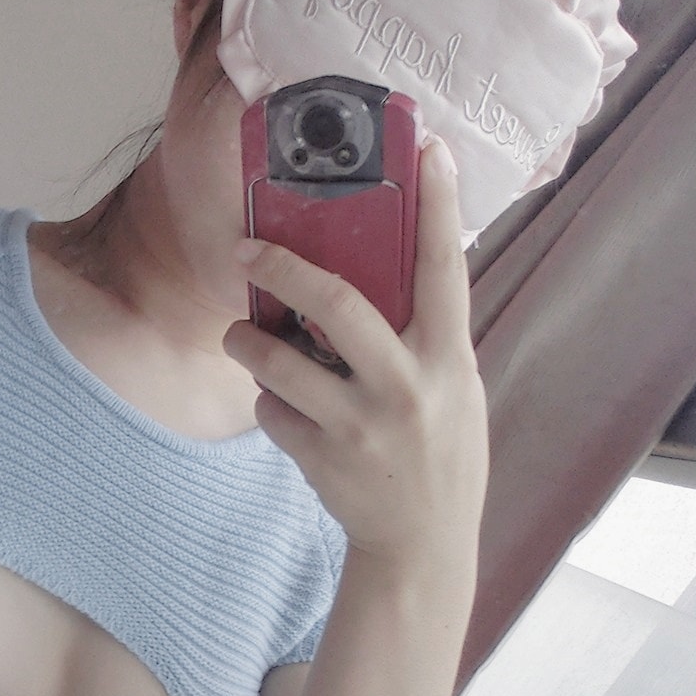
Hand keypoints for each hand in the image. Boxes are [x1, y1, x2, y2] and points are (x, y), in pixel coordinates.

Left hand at [219, 140, 488, 567]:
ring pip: (280, 361)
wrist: (422, 546)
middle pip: (336, 304)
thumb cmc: (440, 454)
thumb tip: (382, 270)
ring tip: (242, 336)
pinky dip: (269, 402)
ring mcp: (361, 426)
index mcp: (450, 361)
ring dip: (247, 342)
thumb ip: (424, 339)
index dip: (436, 206)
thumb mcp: (454, 390)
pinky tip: (284, 409)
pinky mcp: (322, 458)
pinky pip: (272, 410)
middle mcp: (407, 388)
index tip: (425, 149)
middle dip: (282, 268)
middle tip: (246, 248)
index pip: (445, 268)